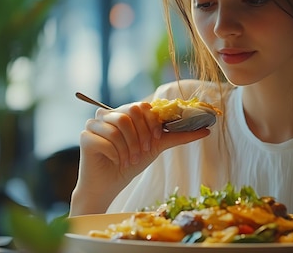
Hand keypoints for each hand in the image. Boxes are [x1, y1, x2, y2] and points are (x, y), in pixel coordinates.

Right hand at [69, 101, 210, 215]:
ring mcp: (94, 124)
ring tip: (129, 159)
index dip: (151, 123)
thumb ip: (178, 135)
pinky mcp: (85, 137)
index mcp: (124, 112)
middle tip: (142, 152)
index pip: (142, 106)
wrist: (110, 185)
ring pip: (119, 125)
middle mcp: (107, 114)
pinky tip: (115, 161)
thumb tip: (207, 129)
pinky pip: (106, 139)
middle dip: (141, 136)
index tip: (154, 140)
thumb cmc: (130, 163)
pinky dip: (116, 154)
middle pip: (130, 113)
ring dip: (129, 147)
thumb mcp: (156, 147)